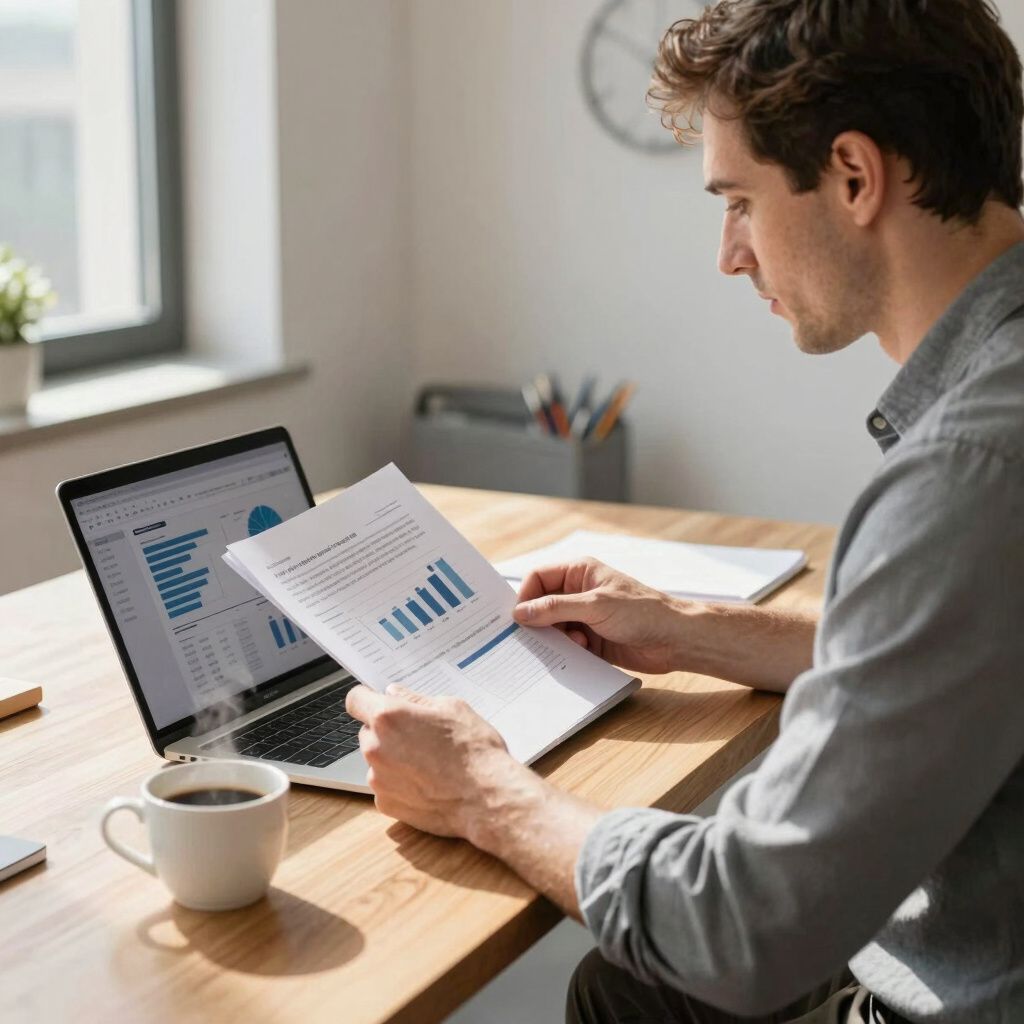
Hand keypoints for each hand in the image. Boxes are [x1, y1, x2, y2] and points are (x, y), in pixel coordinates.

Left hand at [345, 683, 534, 840]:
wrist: (487, 798)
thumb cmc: (474, 750)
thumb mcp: (452, 709)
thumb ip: (417, 700)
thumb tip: (395, 693)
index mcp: (390, 717)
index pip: (356, 699)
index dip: (367, 698)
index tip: (377, 702)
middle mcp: (376, 747)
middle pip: (368, 731)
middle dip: (387, 731)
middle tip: (419, 736)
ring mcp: (378, 779)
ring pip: (377, 759)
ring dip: (393, 758)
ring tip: (428, 764)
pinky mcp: (386, 804)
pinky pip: (386, 785)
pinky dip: (400, 783)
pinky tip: (427, 784)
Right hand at [513, 558, 684, 675]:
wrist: (675, 640)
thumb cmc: (642, 611)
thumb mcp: (595, 605)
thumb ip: (555, 608)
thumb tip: (520, 613)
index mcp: (579, 572)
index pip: (538, 578)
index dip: (525, 596)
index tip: (518, 618)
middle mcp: (578, 593)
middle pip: (541, 605)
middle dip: (538, 621)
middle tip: (536, 638)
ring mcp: (584, 617)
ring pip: (552, 628)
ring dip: (556, 638)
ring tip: (575, 643)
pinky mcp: (590, 640)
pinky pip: (566, 646)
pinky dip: (566, 651)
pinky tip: (581, 653)